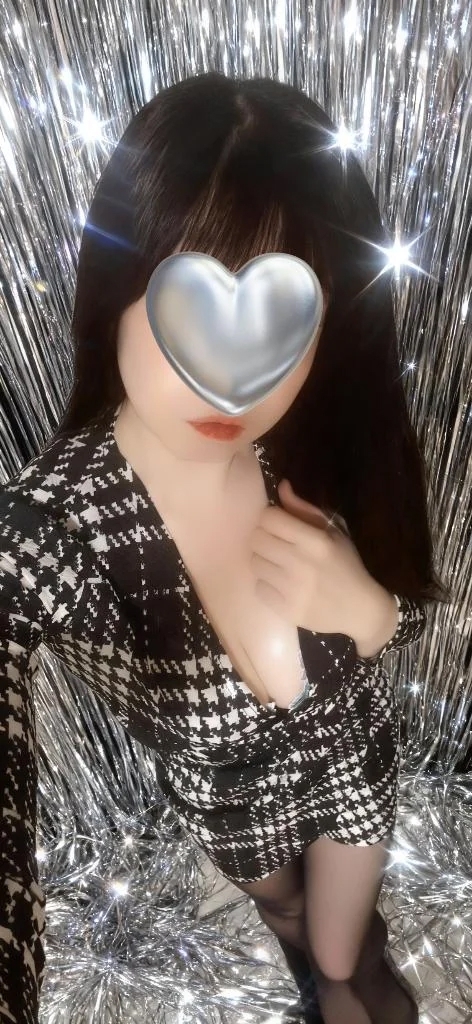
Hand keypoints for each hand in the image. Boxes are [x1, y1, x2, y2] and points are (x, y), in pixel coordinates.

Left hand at [250, 479, 394, 647]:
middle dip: (264, 537)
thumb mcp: (333, 532)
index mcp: (315, 540)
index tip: (278, 524)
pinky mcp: (286, 610)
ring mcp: (292, 589)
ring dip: (264, 561)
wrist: (360, 609)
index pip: (270, 517)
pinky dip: (267, 584)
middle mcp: (301, 563)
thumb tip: (281, 486)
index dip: (270, 517)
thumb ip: (304, 510)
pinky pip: (258, 587)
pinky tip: (282, 584)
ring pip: (255, 562)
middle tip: (276, 544)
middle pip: (257, 538)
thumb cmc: (346, 566)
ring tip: (280, 565)